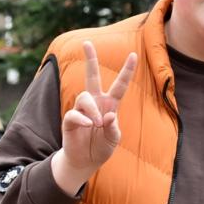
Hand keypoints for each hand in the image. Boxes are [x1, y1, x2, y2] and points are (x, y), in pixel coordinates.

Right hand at [52, 42, 136, 194]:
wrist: (86, 161)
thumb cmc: (102, 147)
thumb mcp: (114, 139)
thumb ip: (113, 127)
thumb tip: (109, 115)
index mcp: (110, 104)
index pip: (120, 85)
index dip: (127, 71)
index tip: (134, 54)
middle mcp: (95, 103)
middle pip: (91, 76)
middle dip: (90, 59)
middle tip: (87, 42)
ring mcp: (81, 110)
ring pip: (84, 97)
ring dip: (92, 110)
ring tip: (96, 124)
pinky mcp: (70, 120)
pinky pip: (75, 113)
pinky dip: (83, 119)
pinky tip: (89, 125)